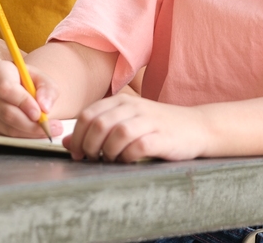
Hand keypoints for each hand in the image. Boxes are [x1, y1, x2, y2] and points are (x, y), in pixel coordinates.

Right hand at [0, 61, 63, 138]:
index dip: (23, 102)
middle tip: (49, 127)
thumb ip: (47, 89)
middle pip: (5, 111)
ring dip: (29, 132)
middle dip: (29, 123)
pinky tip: (35, 132)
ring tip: (47, 130)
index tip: (39, 113)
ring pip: (6, 126)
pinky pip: (5, 134)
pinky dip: (23, 136)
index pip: (5, 88)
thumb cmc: (27, 80)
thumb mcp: (42, 78)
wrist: (15, 87)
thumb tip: (45, 107)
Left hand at [66, 93, 206, 162]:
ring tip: (110, 160)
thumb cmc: (157, 127)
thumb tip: (66, 142)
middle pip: (98, 125)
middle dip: (88, 146)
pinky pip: (137, 147)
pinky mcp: (162, 137)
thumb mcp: (126, 122)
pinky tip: (129, 160)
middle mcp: (133, 107)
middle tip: (92, 158)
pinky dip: (127, 157)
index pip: (87, 115)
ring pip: (116, 134)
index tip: (76, 153)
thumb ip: (97, 129)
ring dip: (107, 152)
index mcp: (121, 101)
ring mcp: (149, 121)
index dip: (76, 136)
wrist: (196, 127)